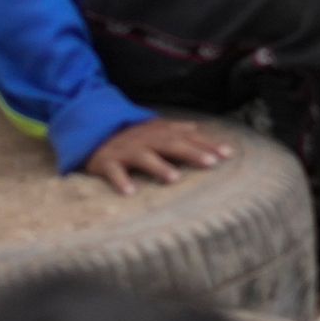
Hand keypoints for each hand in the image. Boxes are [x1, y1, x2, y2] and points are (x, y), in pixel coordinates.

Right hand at [80, 118, 235, 194]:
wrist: (91, 135)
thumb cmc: (132, 138)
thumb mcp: (154, 130)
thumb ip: (177, 130)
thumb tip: (200, 128)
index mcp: (159, 132)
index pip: (188, 137)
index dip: (207, 144)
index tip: (228, 154)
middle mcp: (145, 140)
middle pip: (171, 144)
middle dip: (191, 153)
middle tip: (211, 163)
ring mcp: (125, 150)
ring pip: (144, 157)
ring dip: (159, 167)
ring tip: (175, 179)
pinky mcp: (105, 162)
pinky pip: (113, 172)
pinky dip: (121, 181)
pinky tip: (130, 192)